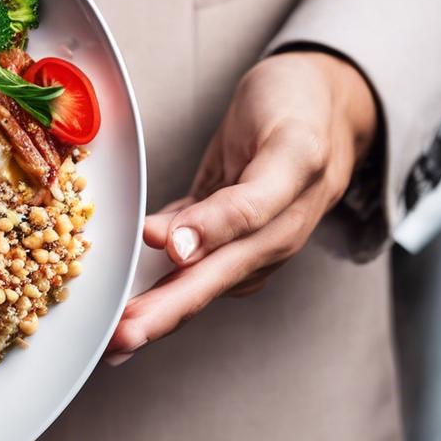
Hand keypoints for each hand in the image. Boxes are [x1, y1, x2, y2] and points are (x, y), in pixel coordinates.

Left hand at [105, 51, 377, 364]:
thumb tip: (178, 245)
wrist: (324, 100)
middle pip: (206, 282)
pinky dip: (158, 275)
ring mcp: (249, 240)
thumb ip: (240, 203)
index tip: (144, 284)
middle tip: (118, 340)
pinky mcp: (227, 233)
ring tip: (117, 332)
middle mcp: (268, 240)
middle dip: (160, 315)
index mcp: (284, 216)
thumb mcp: (288, 144)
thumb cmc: (302, 108)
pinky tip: (130, 289)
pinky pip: (190, 261)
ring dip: (156, 306)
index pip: (230, 253)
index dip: (179, 278)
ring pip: (196, 280)